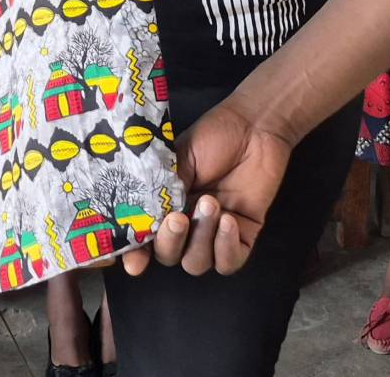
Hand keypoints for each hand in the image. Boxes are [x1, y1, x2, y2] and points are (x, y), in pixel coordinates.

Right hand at [121, 95, 292, 276]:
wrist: (255, 127)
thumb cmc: (214, 136)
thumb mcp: (178, 159)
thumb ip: (162, 190)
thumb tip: (146, 218)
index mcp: (165, 206)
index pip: (145, 240)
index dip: (136, 255)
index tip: (134, 263)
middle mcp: (187, 224)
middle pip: (170, 256)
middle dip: (171, 242)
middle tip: (179, 218)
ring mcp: (214, 233)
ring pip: (197, 262)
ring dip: (201, 238)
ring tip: (212, 203)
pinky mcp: (243, 235)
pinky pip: (229, 262)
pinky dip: (226, 248)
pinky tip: (229, 220)